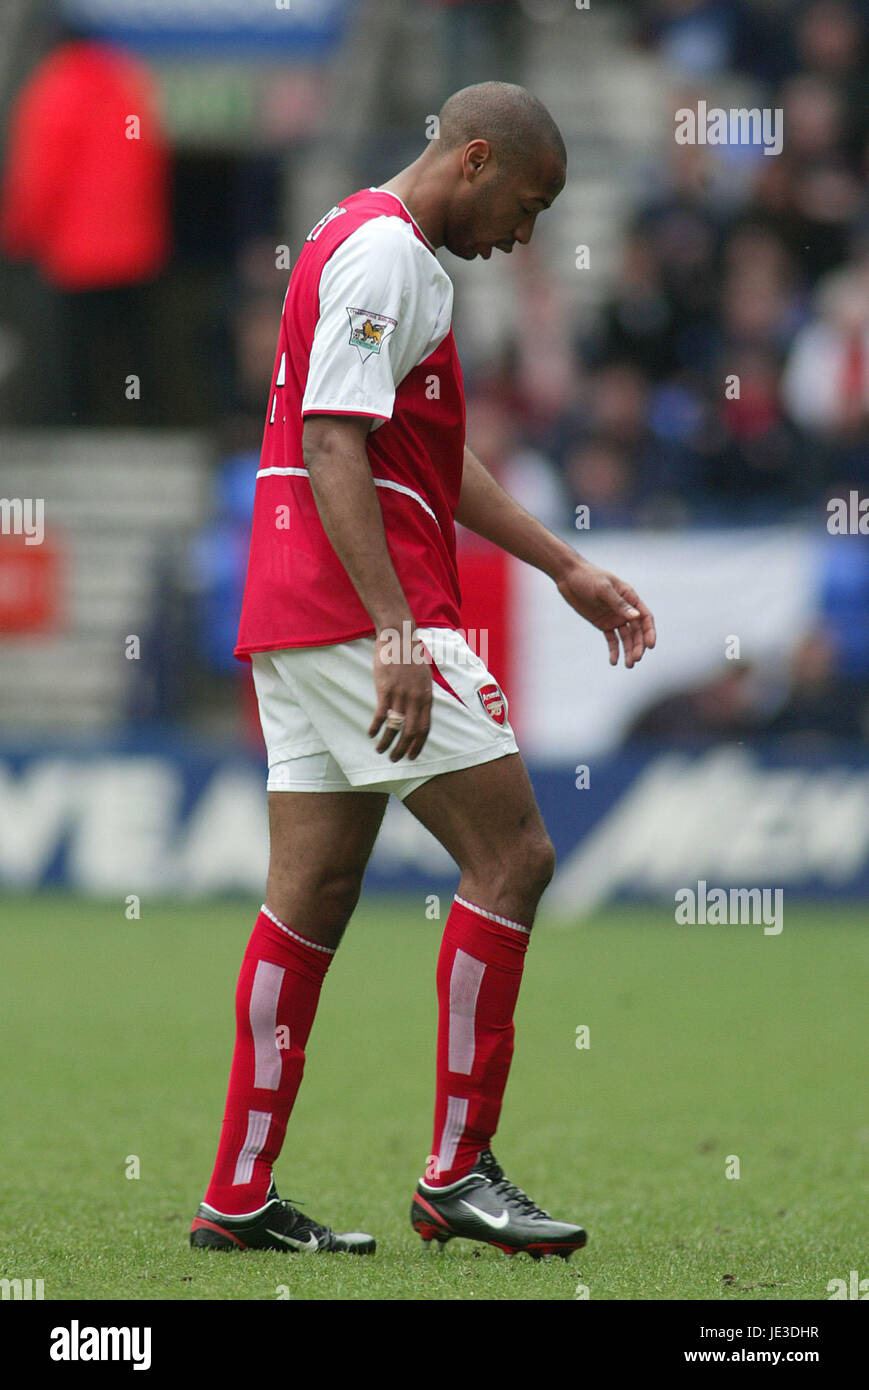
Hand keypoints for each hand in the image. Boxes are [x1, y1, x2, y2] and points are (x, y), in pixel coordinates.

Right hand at [368, 627, 432, 760]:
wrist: (399, 636)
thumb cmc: (411, 655)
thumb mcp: (424, 677)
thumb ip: (422, 695)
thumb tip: (420, 710)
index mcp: (427, 696)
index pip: (425, 728)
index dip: (418, 745)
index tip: (412, 756)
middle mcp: (416, 698)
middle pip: (411, 732)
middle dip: (403, 749)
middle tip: (394, 759)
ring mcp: (401, 694)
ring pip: (395, 727)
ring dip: (387, 742)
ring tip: (380, 751)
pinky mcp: (385, 689)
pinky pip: (381, 714)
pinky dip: (376, 727)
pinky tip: (370, 733)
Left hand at [556, 559, 655, 668]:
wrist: (568, 577)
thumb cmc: (588, 577)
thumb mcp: (603, 589)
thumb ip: (618, 604)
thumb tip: (636, 617)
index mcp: (630, 597)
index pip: (645, 618)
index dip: (649, 632)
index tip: (650, 646)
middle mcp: (625, 609)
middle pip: (637, 631)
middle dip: (638, 646)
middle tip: (635, 659)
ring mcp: (614, 617)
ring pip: (626, 638)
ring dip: (628, 651)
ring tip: (628, 665)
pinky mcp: (603, 624)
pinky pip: (611, 639)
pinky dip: (614, 650)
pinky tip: (614, 661)